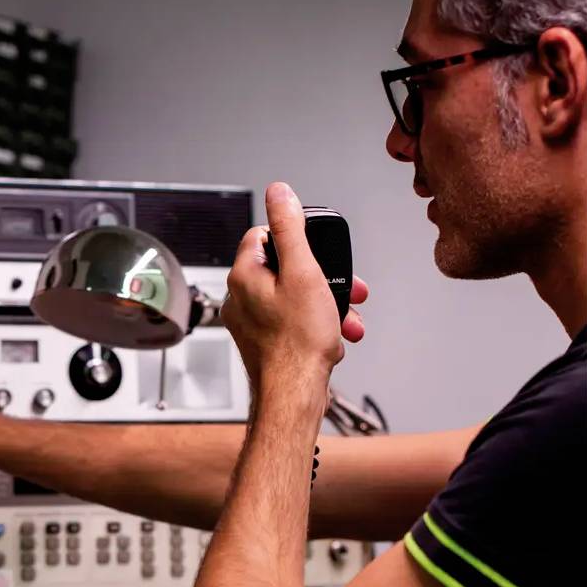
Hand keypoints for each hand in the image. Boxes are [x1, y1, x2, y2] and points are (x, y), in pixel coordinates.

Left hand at [221, 182, 368, 393]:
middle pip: (285, 268)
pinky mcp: (265, 343)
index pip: (264, 235)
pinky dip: (317, 325)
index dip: (296, 239)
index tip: (317, 251)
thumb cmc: (297, 341)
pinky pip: (294, 322)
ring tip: (346, 318)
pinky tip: (334, 337)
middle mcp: (241, 297)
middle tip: (346, 286)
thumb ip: (290, 229)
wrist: (294, 394)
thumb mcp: (304, 272)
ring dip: (327, 304)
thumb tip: (280, 192)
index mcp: (244, 275)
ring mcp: (252, 322)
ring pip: (294, 297)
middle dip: (323, 277)